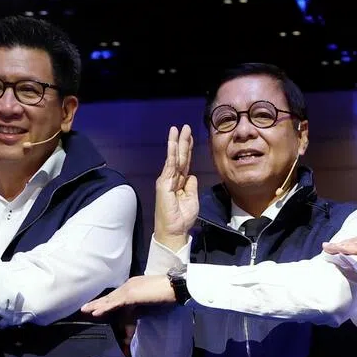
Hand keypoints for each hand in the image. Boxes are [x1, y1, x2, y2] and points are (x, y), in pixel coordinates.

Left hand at [82, 274, 176, 316]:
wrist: (174, 287)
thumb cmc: (167, 293)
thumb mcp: (151, 301)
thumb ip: (141, 305)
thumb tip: (134, 314)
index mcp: (134, 285)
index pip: (118, 294)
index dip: (107, 301)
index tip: (98, 305)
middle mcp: (129, 284)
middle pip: (111, 296)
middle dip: (98, 302)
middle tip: (85, 307)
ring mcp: (129, 289)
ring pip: (110, 299)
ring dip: (97, 305)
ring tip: (85, 310)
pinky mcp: (131, 295)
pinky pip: (115, 303)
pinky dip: (105, 308)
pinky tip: (96, 312)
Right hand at [155, 125, 198, 250]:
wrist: (174, 230)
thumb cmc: (182, 217)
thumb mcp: (192, 198)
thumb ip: (191, 185)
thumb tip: (191, 175)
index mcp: (179, 182)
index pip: (185, 162)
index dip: (188, 150)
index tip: (190, 137)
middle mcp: (172, 179)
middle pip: (180, 157)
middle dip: (183, 141)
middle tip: (185, 127)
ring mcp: (166, 180)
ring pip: (174, 158)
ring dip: (176, 143)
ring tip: (178, 129)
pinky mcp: (164, 183)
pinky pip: (170, 165)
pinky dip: (172, 153)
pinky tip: (173, 143)